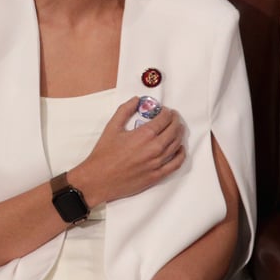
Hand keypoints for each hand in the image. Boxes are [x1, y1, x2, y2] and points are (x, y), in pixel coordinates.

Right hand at [69, 97, 185, 207]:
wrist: (98, 180)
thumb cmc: (104, 154)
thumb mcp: (112, 127)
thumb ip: (125, 110)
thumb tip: (136, 100)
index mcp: (144, 134)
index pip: (164, 119)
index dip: (167, 112)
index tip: (165, 110)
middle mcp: (154, 148)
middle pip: (174, 130)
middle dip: (175, 120)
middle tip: (173, 116)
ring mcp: (157, 163)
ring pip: (176, 145)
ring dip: (179, 134)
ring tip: (177, 128)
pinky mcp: (156, 176)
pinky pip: (175, 164)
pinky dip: (181, 155)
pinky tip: (180, 149)